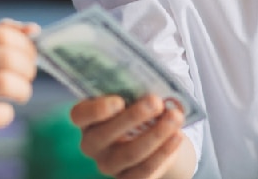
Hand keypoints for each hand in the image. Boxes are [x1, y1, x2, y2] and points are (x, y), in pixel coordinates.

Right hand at [0, 23, 37, 170]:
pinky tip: (4, 113)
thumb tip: (32, 28)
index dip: (25, 46)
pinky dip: (7, 114)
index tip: (29, 57)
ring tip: (21, 93)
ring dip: (23, 89)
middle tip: (27, 77)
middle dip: (27, 67)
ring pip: (4, 82)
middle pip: (6, 57)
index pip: (2, 35)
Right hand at [71, 94, 186, 178]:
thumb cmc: (134, 106)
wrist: (148, 134)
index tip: (119, 101)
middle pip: (105, 135)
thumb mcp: (128, 95)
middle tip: (156, 102)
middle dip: (133, 117)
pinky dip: (163, 152)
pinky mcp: (127, 178)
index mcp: (86, 118)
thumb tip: (152, 89)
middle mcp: (91, 144)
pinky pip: (145, 170)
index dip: (96, 110)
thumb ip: (132, 91)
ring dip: (156, 134)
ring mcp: (108, 164)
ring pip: (130, 153)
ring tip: (175, 117)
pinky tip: (177, 136)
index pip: (80, 115)